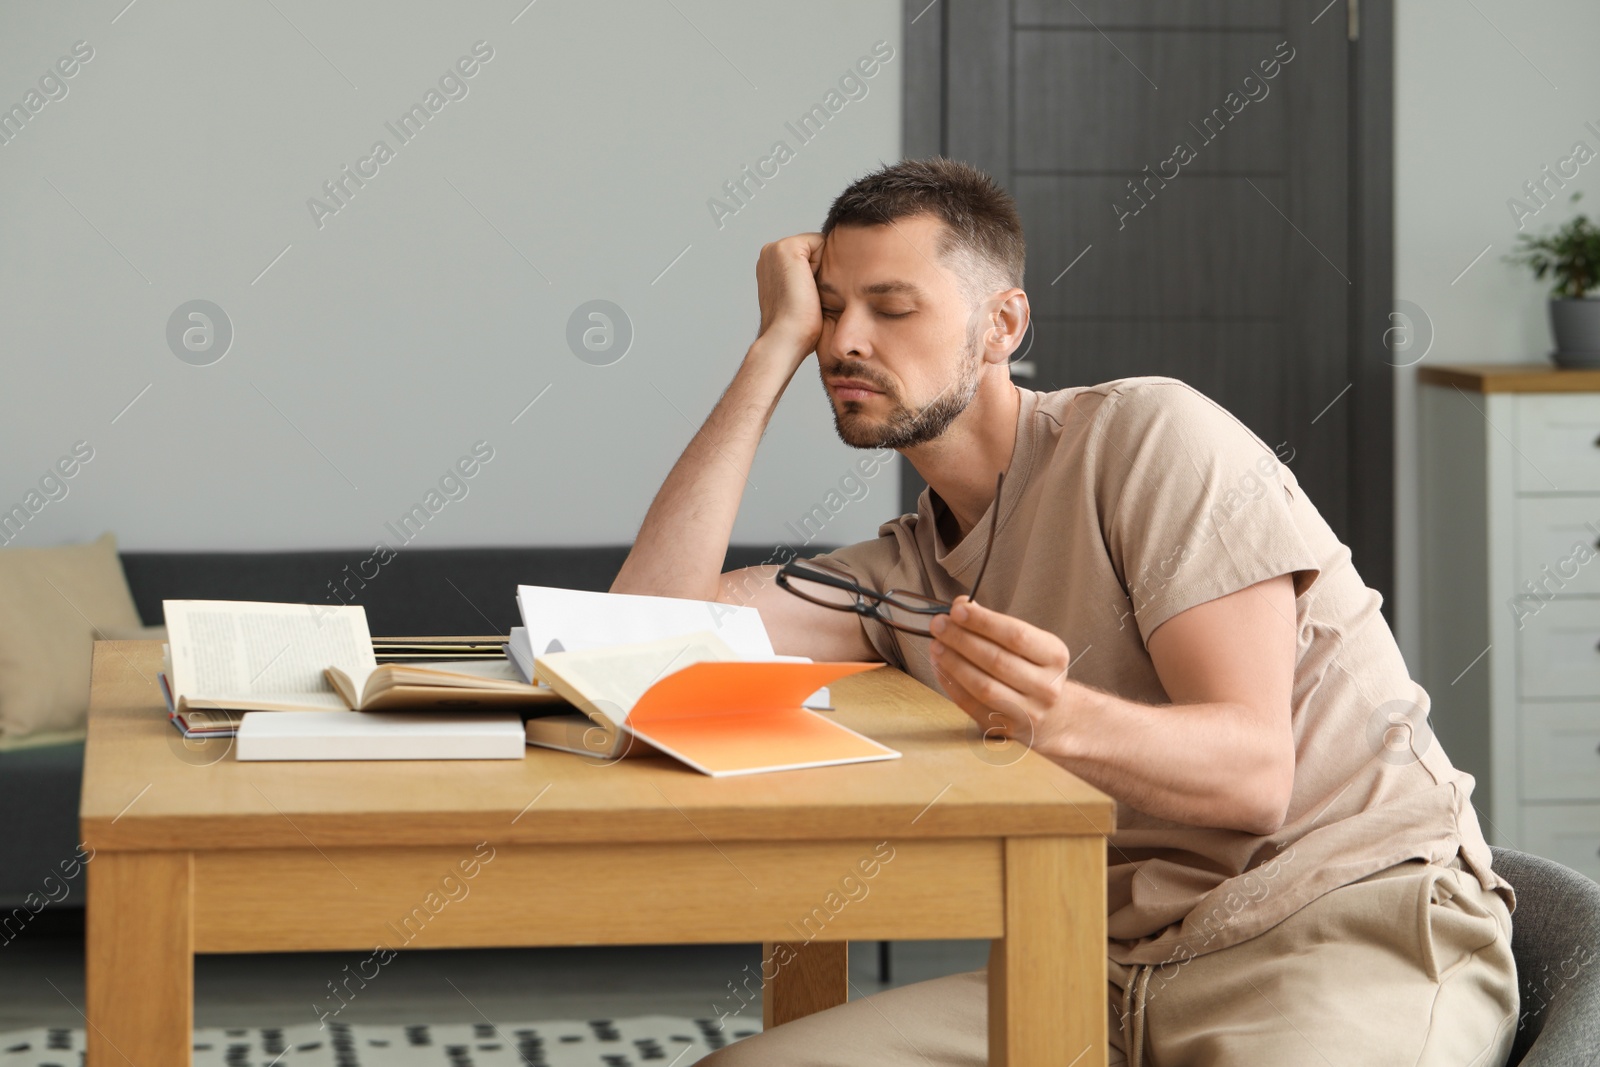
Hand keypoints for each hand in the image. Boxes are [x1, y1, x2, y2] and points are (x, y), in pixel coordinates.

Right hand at [754, 232, 825, 365]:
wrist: (786, 339)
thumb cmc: (797, 329)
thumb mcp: (804, 297)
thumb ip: (810, 280)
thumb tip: (835, 275)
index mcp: (771, 264)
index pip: (811, 255)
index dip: (822, 274)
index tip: (811, 297)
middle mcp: (770, 253)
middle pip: (817, 249)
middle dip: (823, 269)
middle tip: (810, 296)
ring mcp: (776, 248)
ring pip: (820, 246)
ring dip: (825, 269)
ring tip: (810, 292)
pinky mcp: (787, 248)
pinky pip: (822, 243)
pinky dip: (825, 265)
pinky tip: (812, 286)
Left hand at [927, 596, 1075, 756]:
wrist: (1051, 715)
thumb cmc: (1032, 669)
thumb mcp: (1028, 643)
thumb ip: (995, 624)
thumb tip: (961, 606)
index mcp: (1055, 656)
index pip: (1016, 636)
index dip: (984, 622)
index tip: (958, 610)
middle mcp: (1046, 687)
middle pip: (997, 660)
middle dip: (962, 639)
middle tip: (939, 625)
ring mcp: (1028, 712)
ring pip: (983, 686)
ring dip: (954, 663)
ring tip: (936, 645)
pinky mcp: (1006, 729)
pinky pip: (971, 705)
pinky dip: (951, 684)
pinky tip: (940, 666)